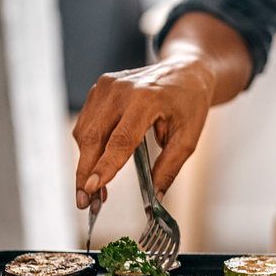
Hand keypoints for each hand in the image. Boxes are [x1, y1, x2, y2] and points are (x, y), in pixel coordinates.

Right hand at [72, 51, 215, 210]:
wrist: (185, 71)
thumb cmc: (190, 103)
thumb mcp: (188, 138)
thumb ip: (169, 168)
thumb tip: (155, 198)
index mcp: (146, 98)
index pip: (121, 139)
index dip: (105, 166)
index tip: (92, 188)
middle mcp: (120, 90)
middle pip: (95, 138)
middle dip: (87, 173)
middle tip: (86, 204)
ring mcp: (106, 86)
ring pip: (86, 133)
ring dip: (86, 164)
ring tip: (95, 192)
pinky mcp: (99, 89)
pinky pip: (87, 124)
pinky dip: (90, 148)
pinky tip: (98, 166)